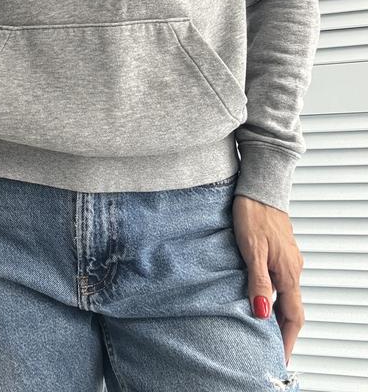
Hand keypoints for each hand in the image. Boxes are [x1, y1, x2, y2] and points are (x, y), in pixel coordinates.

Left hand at [232, 194, 304, 364]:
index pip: (292, 316)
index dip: (287, 339)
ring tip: (261, 328)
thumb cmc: (253, 213)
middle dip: (282, 331)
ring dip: (276, 312)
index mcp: (288, 272)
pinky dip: (273, 295)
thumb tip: (262, 313)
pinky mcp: (280, 250)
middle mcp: (292, 268)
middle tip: (269, 350)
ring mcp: (287, 258)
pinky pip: (280, 280)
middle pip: (291, 308)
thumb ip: (258, 282)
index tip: (280, 358)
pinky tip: (259, 296)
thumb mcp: (251, 250)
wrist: (259, 186)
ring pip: (285, 293)